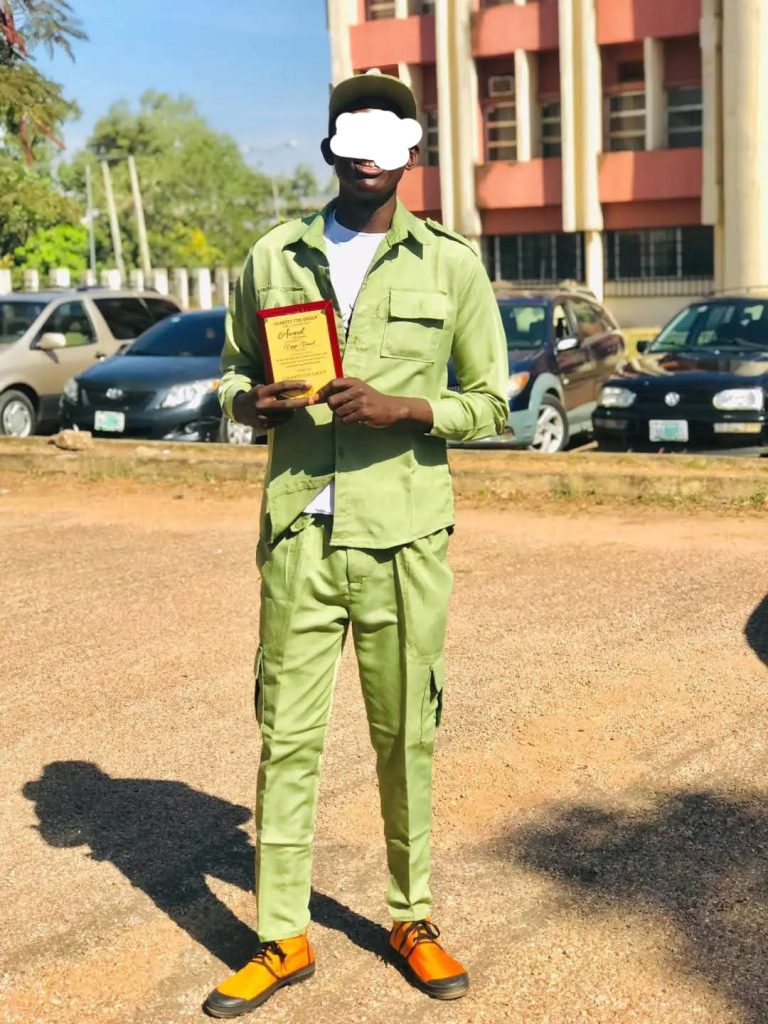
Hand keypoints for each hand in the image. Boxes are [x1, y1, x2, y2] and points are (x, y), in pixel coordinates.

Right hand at [232, 381, 316, 430]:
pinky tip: (285, 416)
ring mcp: (262, 417)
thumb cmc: (255, 396)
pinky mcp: (264, 426)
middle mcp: (262, 404)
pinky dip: (285, 419)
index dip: (296, 385)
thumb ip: (274, 389)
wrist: (239, 410)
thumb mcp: (262, 388)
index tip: (309, 384)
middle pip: (287, 404)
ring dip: (293, 412)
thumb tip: (296, 387)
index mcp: (262, 392)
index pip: (282, 386)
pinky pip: (280, 423)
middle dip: (301, 402)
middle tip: (313, 400)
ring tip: (295, 408)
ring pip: (285, 416)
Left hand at [318, 377, 432, 429]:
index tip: (316, 399)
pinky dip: (347, 422)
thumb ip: (342, 391)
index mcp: (354, 382)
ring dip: (341, 416)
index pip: (333, 383)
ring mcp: (361, 401)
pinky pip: (346, 420)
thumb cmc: (372, 399)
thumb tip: (318, 397)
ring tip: (351, 414)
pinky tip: (355, 419)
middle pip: (332, 401)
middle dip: (333, 408)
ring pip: (338, 412)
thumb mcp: (359, 389)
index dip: (322, 391)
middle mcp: (357, 390)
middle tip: (340, 409)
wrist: (392, 408)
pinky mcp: (364, 413)